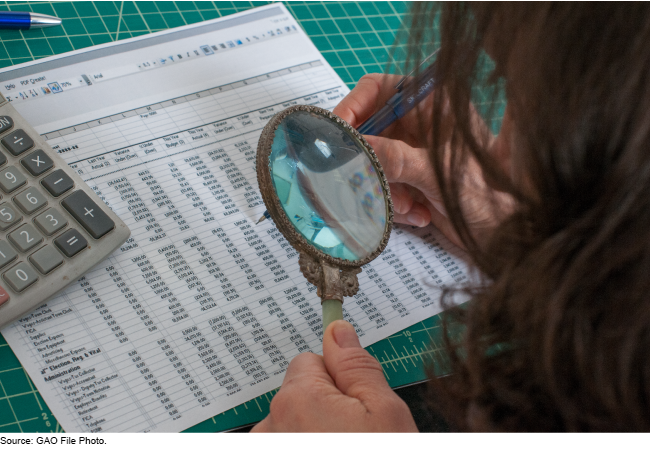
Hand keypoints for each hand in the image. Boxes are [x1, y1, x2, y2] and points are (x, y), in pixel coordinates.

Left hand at [251, 320, 417, 431]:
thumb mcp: (385, 413)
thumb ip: (358, 367)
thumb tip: (338, 330)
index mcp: (298, 398)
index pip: (312, 361)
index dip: (341, 381)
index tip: (359, 405)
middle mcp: (271, 424)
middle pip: (301, 392)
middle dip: (327, 406)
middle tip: (357, 434)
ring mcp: (268, 444)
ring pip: (294, 420)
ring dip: (315, 430)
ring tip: (346, 445)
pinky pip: (287, 437)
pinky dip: (305, 440)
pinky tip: (330, 449)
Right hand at [333, 74, 511, 248]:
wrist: (504, 232)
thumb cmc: (489, 196)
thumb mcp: (437, 174)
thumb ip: (396, 159)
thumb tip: (357, 146)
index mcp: (432, 104)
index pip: (376, 90)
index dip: (352, 108)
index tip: (338, 135)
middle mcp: (419, 124)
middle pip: (368, 131)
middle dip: (367, 162)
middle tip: (368, 181)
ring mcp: (412, 152)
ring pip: (371, 162)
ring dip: (381, 189)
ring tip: (408, 206)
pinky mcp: (409, 179)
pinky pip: (381, 185)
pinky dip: (392, 203)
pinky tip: (419, 214)